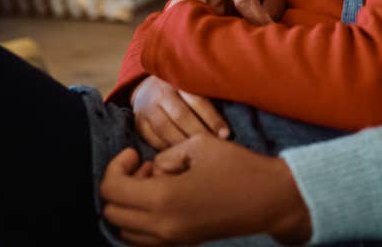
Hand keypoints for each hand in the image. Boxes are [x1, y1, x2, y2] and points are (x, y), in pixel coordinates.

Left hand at [101, 135, 311, 244]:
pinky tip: (164, 196)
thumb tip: (155, 168)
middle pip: (112, 213)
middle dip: (119, 186)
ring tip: (155, 181)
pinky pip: (144, 239)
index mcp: (164, 198)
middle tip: (144, 166)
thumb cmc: (238, 166)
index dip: (116, 167)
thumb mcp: (200, 145)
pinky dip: (141, 220)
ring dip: (129, 205)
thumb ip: (167, 155)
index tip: (134, 153)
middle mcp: (162, 226)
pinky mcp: (183, 243)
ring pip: (124, 231)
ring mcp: (172, 239)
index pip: (112, 189)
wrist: (269, 199)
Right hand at [131, 75, 228, 149]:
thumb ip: (207, 96)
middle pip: (181, 115)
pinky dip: (165, 149)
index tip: (226, 134)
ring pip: (165, 129)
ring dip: (183, 144)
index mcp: (179, 80)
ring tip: (198, 156)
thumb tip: (229, 121)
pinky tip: (178, 156)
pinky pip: (151, 139)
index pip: (198, 100)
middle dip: (199, 133)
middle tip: (213, 148)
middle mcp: (161, 92)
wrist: (147, 88)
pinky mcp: (139, 123)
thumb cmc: (180, 90)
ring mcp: (147, 108)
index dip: (213, 118)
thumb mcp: (192, 85)